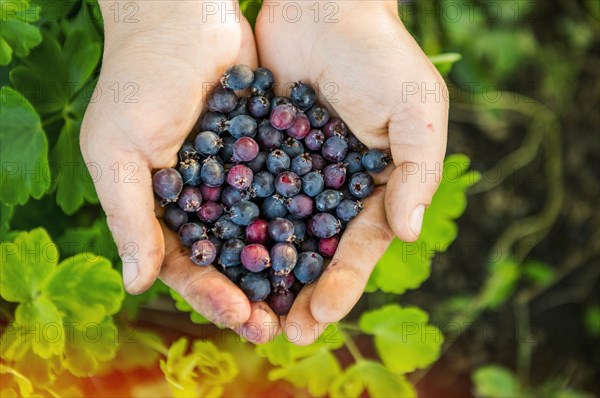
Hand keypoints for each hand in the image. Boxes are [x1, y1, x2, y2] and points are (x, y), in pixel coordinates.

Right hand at [81, 1, 279, 341]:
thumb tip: (137, 285)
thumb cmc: (137, 80)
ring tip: (308, 297)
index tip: (241, 315)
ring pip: (263, 233)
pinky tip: (325, 243)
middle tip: (280, 325)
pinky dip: (303, 219)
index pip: (187, 266)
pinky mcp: (269, 153)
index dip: (212, 294)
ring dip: (283, 267)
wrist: (181, 17)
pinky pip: (287, 193)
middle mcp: (203, 201)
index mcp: (162, 209)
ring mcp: (238, 179)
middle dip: (253, 293)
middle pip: (231, 259)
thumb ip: (128, 216)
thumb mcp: (117, 150)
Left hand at [255, 0, 447, 343]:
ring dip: (261, 272)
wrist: (325, 4)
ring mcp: (291, 173)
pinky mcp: (256, 152)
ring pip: (275, 232)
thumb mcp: (417, 110)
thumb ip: (417, 172)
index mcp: (373, 187)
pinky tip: (213, 256)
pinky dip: (229, 225)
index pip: (359, 247)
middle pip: (314, 251)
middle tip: (280, 333)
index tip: (319, 316)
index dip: (343, 284)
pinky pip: (242, 194)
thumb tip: (408, 235)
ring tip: (243, 310)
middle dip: (300, 292)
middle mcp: (330, 188)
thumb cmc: (381, 56)